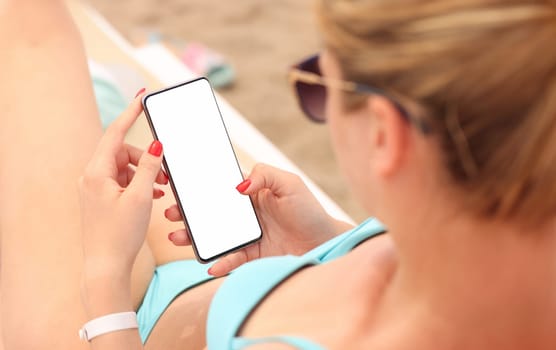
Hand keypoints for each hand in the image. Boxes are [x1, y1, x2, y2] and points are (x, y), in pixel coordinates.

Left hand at [78, 95, 166, 276]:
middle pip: (124, 152)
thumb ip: (150, 167)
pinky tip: (152, 195)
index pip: (116, 133)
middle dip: (148, 160)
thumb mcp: (140, 197)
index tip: (142, 97)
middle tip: (166, 175)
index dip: (131, 114)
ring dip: (145, 174)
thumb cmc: (121, 234)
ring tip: (161, 190)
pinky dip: (138, 184)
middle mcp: (91, 177)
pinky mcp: (100, 198)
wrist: (106, 267)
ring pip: (125, 167)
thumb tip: (157, 144)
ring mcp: (94, 188)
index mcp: (96, 172)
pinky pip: (122, 181)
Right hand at [166, 163, 352, 275]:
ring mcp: (246, 236)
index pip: (219, 187)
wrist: (324, 243)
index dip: (199, 186)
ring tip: (177, 237)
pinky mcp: (252, 257)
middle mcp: (244, 215)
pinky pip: (231, 260)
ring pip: (213, 237)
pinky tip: (210, 265)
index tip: (178, 184)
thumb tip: (238, 185)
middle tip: (170, 213)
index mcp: (251, 193)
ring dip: (194, 238)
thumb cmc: (309, 210)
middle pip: (209, 213)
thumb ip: (264, 175)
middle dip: (187, 213)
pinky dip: (220, 263)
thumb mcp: (290, 184)